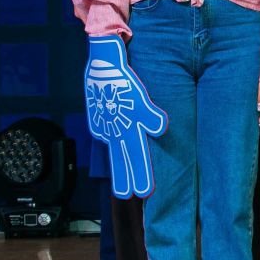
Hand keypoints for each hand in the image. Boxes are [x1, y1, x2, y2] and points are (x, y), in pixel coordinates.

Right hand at [84, 36, 167, 198]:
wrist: (101, 62)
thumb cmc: (123, 78)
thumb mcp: (139, 96)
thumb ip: (150, 115)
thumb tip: (161, 129)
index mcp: (125, 127)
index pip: (135, 156)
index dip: (140, 174)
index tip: (145, 193)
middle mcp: (113, 130)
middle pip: (123, 158)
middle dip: (128, 178)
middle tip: (129, 196)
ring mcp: (104, 126)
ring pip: (115, 149)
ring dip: (120, 167)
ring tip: (121, 186)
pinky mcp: (98, 119)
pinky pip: (108, 136)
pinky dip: (113, 145)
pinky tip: (115, 150)